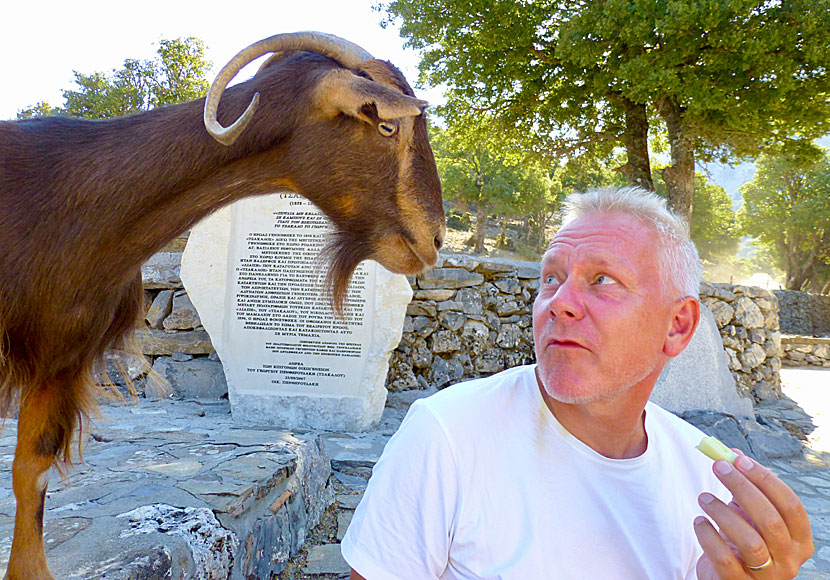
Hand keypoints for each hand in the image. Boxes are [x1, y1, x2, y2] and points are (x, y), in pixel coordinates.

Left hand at [694, 450, 813, 578]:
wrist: (725, 578)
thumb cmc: (740, 543)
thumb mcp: (748, 515)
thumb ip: (745, 487)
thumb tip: (732, 454)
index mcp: (799, 540)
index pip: (791, 505)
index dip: (766, 480)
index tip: (739, 460)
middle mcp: (789, 561)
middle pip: (770, 520)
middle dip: (742, 488)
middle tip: (719, 468)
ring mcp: (767, 577)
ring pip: (750, 541)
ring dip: (723, 513)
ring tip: (703, 497)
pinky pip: (724, 559)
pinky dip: (708, 536)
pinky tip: (699, 521)